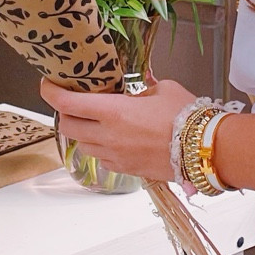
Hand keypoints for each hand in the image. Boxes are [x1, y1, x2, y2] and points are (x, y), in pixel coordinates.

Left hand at [40, 74, 194, 180]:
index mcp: (114, 111)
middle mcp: (109, 136)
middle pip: (67, 127)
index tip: (47, 85)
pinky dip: (101, 149)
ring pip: (83, 146)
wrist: (206, 149)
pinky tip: (116, 140)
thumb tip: (138, 86)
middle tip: (74, 104)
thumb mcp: (164, 89)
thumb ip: (143, 88)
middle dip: (65, 114)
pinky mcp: (127, 170)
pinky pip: (102, 160)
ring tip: (97, 123)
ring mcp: (116, 156)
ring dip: (83, 134)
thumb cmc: (188, 116)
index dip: (51, 92)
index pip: (67, 102)